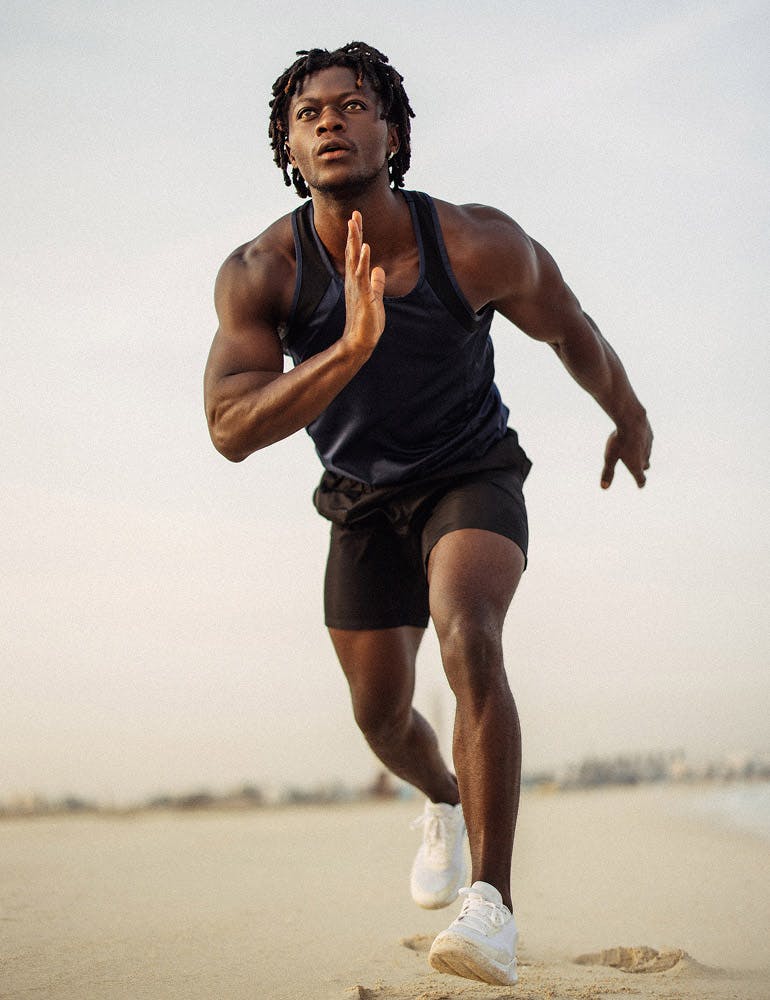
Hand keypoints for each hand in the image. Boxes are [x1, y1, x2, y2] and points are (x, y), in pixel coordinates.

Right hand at [341, 211, 385, 357]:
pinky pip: (362, 275)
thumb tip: (379, 270)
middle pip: (352, 252)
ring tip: (354, 224)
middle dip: (353, 233)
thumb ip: (377, 283)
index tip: (356, 219)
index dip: (356, 236)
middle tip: (353, 213)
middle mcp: (353, 281)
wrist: (360, 342)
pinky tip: (365, 248)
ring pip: (354, 259)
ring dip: (355, 241)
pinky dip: (363, 261)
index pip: (355, 254)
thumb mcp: (375, 298)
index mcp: (357, 280)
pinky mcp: (362, 296)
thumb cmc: (367, 322)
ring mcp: (356, 288)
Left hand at [601, 413, 652, 488]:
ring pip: (647, 454)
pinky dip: (643, 444)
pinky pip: (648, 442)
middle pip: (645, 467)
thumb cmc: (619, 440)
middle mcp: (645, 458)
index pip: (641, 479)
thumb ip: (608, 472)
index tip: (640, 485)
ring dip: (642, 455)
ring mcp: (649, 446)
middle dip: (641, 469)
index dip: (640, 483)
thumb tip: (603, 487)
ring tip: (635, 453)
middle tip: (639, 470)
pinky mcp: (650, 435)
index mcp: (636, 466)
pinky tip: (637, 439)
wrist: (632, 420)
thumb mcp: (610, 457)